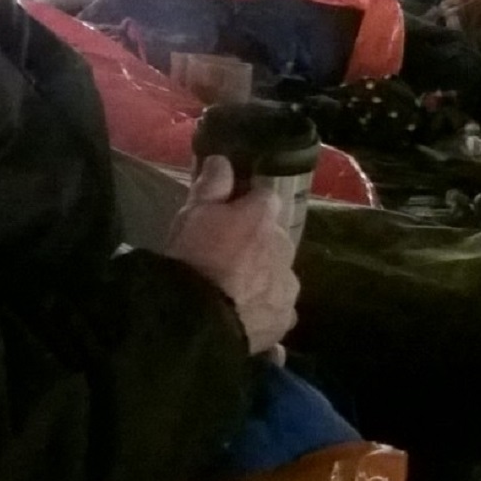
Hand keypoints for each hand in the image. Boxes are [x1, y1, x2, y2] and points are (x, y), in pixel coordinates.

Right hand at [160, 157, 299, 355]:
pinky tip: (246, 317)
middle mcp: (285, 247)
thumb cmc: (193, 257)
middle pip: (275, 238)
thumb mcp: (192, 214)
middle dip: (257, 244)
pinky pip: (278, 309)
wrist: (199, 317)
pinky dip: (265, 310)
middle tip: (227, 257)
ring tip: (234, 292)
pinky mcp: (284, 319)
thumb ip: (211, 186)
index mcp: (264, 217)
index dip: (247, 206)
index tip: (229, 215)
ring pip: (278, 274)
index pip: (265, 198)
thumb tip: (222, 160)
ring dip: (264, 278)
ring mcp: (288, 286)